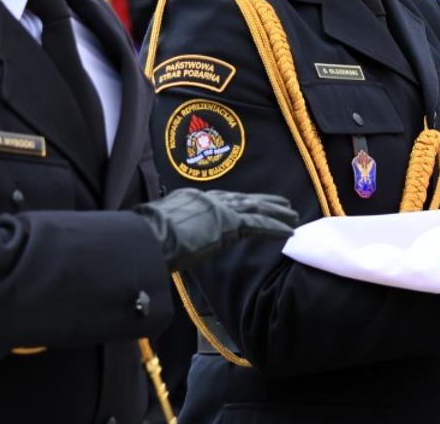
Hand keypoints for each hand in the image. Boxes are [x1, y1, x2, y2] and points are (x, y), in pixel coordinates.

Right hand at [134, 189, 299, 271]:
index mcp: (192, 198)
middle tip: (283, 204)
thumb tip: (164, 241)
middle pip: (243, 199)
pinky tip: (289, 231)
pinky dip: (274, 227)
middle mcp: (209, 198)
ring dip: (276, 213)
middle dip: (265, 202)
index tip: (253, 204)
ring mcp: (220, 208)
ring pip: (256, 208)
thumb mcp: (158, 229)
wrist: (148, 235)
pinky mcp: (228, 222)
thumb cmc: (146, 236)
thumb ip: (171, 230)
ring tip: (293, 216)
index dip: (241, 203)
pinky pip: (258, 224)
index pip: (223, 200)